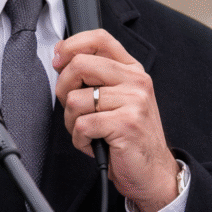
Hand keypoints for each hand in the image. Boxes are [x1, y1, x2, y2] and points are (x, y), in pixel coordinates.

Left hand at [53, 29, 178, 211]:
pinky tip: (94, 144)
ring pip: (75, 100)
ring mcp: (133, 102)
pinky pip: (81, 125)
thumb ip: (96, 78)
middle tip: (73, 108)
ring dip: (72, 122)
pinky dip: (80, 140)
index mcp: (132, 71)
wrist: (153, 173)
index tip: (58, 59)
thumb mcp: (116, 100)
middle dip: (63, 89)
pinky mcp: (126, 124)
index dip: (71, 45)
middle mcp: (136, 81)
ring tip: (90, 132)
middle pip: (80, 65)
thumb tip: (60, 61)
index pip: (99, 39)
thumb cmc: (128, 137)